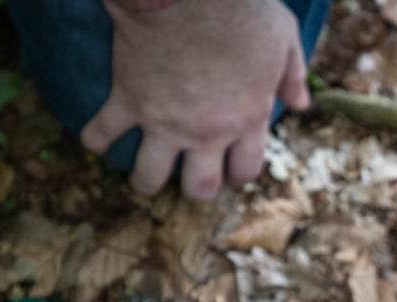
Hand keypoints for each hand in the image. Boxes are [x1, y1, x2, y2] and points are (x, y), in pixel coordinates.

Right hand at [82, 0, 309, 198]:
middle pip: (201, 186)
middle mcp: (208, 131)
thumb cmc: (242, 8)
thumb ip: (293, 75)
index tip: (230, 167)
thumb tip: (301, 103)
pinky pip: (103, 131)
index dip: (238, 173)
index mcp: (248, 119)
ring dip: (146, 180)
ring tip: (144, 176)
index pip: (246, 169)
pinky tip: (95, 140)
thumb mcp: (284, 37)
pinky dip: (95, 138)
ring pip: (150, 175)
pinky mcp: (129, 99)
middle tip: (190, 179)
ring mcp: (165, 120)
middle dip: (196, 189)